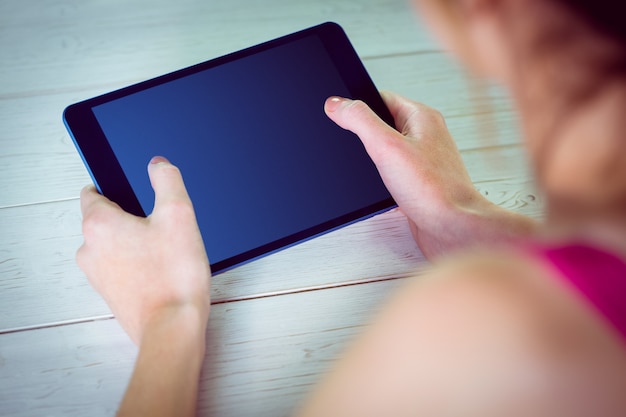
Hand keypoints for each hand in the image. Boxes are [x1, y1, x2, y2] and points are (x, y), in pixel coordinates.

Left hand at [77, 156, 210, 344]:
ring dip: (136, 242)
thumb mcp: (180, 214)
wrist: (173, 328)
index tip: (133, 191)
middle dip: (131, 217)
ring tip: (167, 250)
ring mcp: (98, 275)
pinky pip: (122, 267)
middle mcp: (90, 250)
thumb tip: (158, 165)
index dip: (115, 186)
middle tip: (163, 224)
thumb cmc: (173, 278)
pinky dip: (138, 264)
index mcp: (99, 224)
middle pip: (106, 219)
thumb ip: (168, 180)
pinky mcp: (112, 294)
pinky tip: (164, 270)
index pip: (92, 192)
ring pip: (115, 245)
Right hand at [325, 92, 534, 256]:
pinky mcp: (420, 183)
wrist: (453, 228)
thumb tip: (337, 103)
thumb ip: (360, 121)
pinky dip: (383, 180)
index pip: (382, 98)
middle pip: (383, 124)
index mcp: (422, 117)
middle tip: (358, 148)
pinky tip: (381, 189)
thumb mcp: (386, 147)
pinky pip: (394, 173)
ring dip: (374, 160)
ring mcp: (424, 160)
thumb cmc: (433, 190)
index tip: (342, 115)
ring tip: (374, 171)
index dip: (359, 106)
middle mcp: (426, 136)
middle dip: (365, 136)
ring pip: (388, 151)